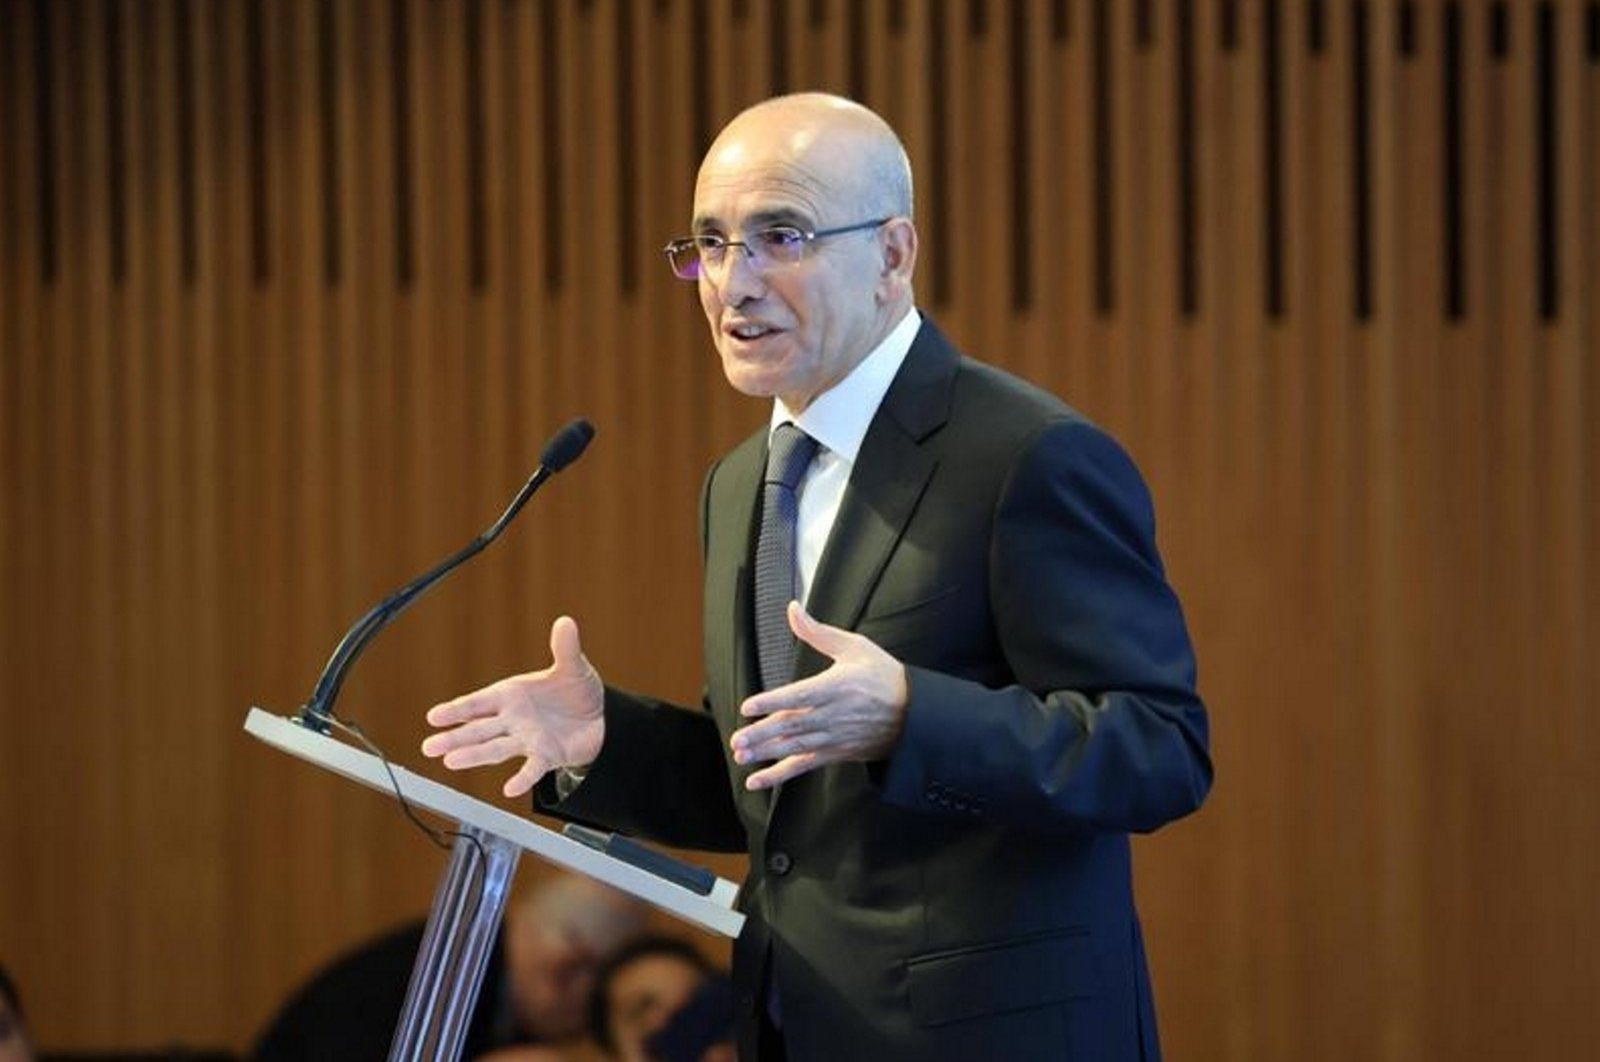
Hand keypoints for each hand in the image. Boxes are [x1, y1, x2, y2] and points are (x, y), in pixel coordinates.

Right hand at [421, 616, 603, 797]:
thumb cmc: (577, 691)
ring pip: (496, 748)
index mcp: (511, 695)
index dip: (457, 709)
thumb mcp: (572, 667)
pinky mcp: (545, 756)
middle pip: (478, 729)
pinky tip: (510, 788)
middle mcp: (512, 719)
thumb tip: (566, 621)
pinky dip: (522, 778)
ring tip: (451, 762)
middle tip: (429, 747)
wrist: (601, 718)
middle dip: (454, 737)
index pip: (478, 702)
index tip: (434, 716)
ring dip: (475, 755)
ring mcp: (526, 739)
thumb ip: (565, 648)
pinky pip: (531, 768)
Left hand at [731, 601, 908, 789]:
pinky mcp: (835, 753)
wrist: (916, 713)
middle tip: (737, 739)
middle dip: (762, 733)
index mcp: (836, 687)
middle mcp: (833, 715)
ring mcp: (833, 737)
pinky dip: (779, 775)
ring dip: (766, 753)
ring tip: (741, 755)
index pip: (799, 696)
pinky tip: (758, 780)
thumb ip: (817, 632)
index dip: (773, 702)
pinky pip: (803, 766)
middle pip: (792, 725)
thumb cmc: (884, 676)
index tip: (749, 706)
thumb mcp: (854, 647)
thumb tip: (793, 610)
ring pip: (794, 747)